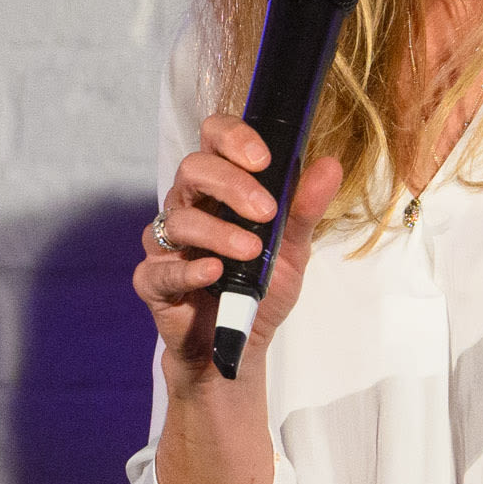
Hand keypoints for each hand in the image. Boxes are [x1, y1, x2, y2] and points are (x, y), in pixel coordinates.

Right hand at [138, 120, 349, 377]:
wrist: (239, 346)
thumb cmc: (258, 289)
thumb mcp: (292, 249)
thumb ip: (305, 209)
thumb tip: (329, 165)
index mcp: (217, 189)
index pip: (213, 139)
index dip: (233, 138)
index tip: (263, 159)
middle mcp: (188, 207)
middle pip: (192, 169)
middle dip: (231, 184)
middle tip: (265, 211)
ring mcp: (166, 244)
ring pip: (178, 220)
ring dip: (218, 232)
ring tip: (251, 252)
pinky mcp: (153, 282)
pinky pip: (161, 270)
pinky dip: (190, 270)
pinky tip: (214, 273)